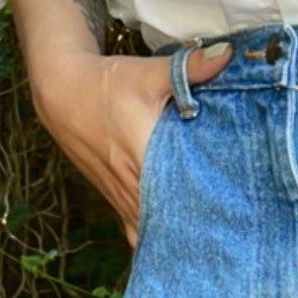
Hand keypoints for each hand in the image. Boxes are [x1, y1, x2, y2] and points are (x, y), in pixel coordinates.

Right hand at [31, 41, 231, 244]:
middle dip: (199, 225)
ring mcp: (120, 196)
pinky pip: (136, 229)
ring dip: (177, 232)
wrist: (62, 91)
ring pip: (153, 229)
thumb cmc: (106, 83)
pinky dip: (155, 235)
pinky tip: (175, 243)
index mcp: (143, 159)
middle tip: (233, 227)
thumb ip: (190, 67)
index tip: (235, 211)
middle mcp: (130, 185)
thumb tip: (227, 55)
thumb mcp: (148, 72)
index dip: (207, 207)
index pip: (180, 197)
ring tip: (212, 239)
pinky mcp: (113, 197)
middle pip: (170, 220)